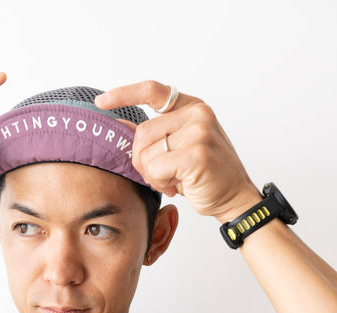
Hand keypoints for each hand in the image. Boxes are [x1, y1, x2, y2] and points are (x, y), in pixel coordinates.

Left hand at [95, 80, 260, 220]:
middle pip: (142, 134)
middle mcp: (197, 114)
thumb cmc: (205, 174)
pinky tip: (177, 185)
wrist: (235, 196)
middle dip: (142, 161)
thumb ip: (153, 135)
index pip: (152, 91)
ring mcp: (199, 132)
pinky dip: (160, 182)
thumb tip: (120, 127)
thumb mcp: (178, 147)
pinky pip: (156, 168)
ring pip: (147, 154)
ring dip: (153, 175)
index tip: (101, 101)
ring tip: (173, 180)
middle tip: (160, 175)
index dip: (124, 94)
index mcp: (191, 107)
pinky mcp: (197, 154)